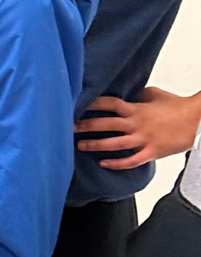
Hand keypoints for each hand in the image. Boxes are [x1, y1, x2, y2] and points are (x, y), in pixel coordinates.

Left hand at [76, 88, 200, 170]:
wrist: (198, 119)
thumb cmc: (177, 107)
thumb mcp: (154, 95)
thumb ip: (137, 95)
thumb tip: (126, 93)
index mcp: (136, 108)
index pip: (109, 103)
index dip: (92, 104)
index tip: (76, 105)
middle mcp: (136, 123)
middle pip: (105, 123)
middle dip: (86, 125)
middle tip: (70, 127)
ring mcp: (143, 139)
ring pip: (114, 143)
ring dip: (95, 145)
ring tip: (80, 145)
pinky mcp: (151, 152)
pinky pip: (130, 161)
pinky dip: (116, 163)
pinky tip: (103, 163)